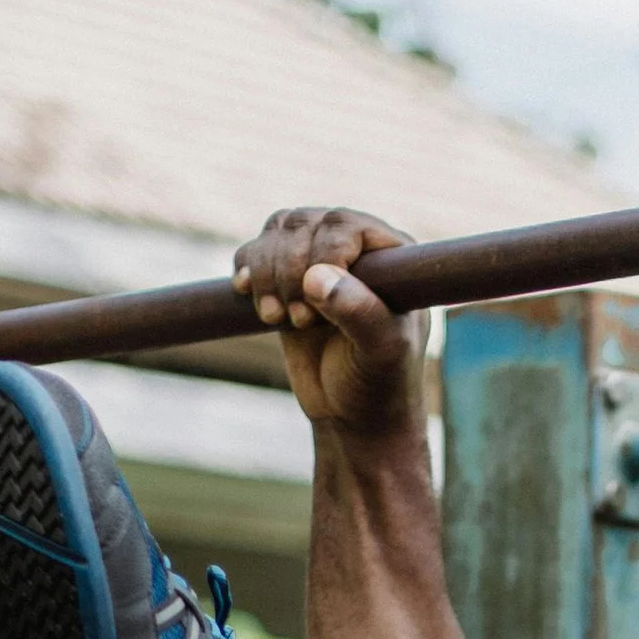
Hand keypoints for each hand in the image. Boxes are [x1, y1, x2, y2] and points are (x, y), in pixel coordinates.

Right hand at [232, 209, 426, 433]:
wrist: (351, 415)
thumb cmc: (378, 384)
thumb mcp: (380, 354)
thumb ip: (360, 313)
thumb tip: (318, 277)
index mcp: (393, 257)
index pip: (346, 225)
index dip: (322, 254)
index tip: (315, 306)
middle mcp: (357, 248)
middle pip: (305, 223)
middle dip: (290, 270)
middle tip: (299, 321)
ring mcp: (320, 259)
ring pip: (278, 231)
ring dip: (266, 272)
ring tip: (275, 317)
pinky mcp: (287, 278)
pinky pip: (256, 250)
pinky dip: (246, 269)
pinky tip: (246, 293)